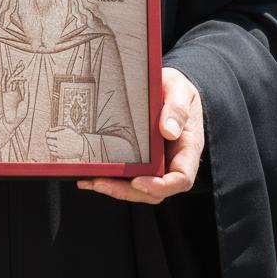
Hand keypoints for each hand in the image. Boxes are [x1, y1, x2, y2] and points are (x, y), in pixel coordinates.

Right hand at [1, 63, 28, 126]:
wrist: (12, 122)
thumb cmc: (20, 115)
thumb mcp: (26, 103)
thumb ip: (26, 92)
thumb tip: (27, 81)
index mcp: (22, 94)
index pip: (23, 83)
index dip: (24, 77)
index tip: (26, 72)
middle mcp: (15, 92)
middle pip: (17, 79)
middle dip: (18, 71)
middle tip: (21, 63)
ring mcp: (10, 92)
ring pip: (11, 80)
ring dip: (14, 73)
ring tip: (16, 65)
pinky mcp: (5, 94)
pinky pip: (4, 84)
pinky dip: (5, 78)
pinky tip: (6, 72)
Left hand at [47, 126, 85, 160]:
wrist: (81, 146)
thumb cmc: (74, 135)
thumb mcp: (67, 128)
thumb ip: (57, 128)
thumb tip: (49, 129)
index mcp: (60, 135)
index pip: (47, 134)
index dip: (47, 133)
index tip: (49, 133)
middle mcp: (59, 143)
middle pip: (48, 141)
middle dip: (49, 139)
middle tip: (53, 138)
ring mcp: (59, 150)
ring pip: (50, 147)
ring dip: (51, 144)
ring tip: (56, 143)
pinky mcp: (60, 155)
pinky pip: (52, 153)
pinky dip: (53, 150)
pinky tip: (57, 147)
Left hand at [76, 66, 204, 204]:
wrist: (167, 86)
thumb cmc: (177, 89)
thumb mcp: (180, 90)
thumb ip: (177, 108)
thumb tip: (168, 131)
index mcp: (188, 148)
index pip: (182, 178)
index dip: (161, 186)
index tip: (138, 181)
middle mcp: (172, 161)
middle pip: (155, 191)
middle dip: (127, 191)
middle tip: (101, 182)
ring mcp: (156, 164)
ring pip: (138, 188)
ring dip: (114, 188)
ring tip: (89, 181)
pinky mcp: (140, 160)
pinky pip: (127, 177)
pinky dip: (109, 178)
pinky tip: (88, 176)